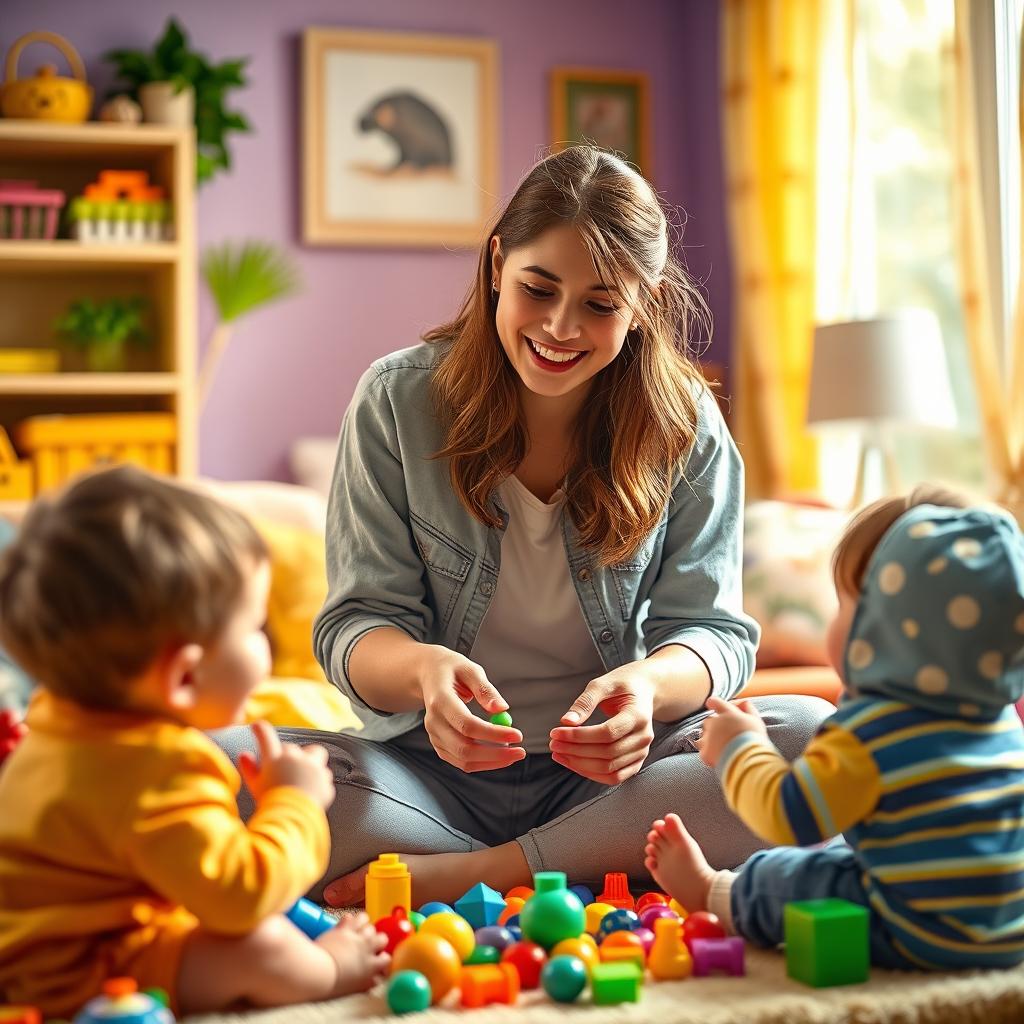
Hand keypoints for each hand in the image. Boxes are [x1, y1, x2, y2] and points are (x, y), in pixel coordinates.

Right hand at [239, 720, 334, 808]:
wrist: (290, 820)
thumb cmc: (269, 802)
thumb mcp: (254, 786)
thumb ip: (249, 769)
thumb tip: (244, 754)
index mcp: (275, 759)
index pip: (266, 737)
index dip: (260, 730)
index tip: (257, 725)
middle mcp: (295, 759)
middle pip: (292, 748)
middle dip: (288, 756)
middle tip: (283, 771)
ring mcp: (313, 768)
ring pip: (316, 753)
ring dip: (311, 760)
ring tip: (305, 774)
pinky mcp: (325, 781)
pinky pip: (324, 777)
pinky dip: (318, 783)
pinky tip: (310, 793)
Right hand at [419, 646, 524, 772]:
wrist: (428, 675)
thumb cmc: (451, 670)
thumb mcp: (470, 669)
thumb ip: (485, 689)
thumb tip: (502, 709)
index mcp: (440, 700)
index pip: (467, 724)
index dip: (493, 734)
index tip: (517, 735)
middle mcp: (433, 722)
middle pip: (464, 748)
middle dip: (495, 754)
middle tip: (520, 751)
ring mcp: (434, 735)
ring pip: (463, 760)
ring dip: (491, 762)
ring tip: (513, 754)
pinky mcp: (438, 744)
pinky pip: (460, 761)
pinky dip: (482, 763)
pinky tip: (498, 754)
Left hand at [549, 668, 655, 784]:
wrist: (643, 691)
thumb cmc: (621, 685)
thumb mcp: (603, 684)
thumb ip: (585, 702)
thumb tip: (566, 722)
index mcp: (638, 715)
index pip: (607, 733)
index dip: (579, 736)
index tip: (555, 732)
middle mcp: (643, 737)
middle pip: (607, 754)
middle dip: (575, 751)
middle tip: (553, 744)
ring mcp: (642, 752)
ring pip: (610, 770)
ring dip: (580, 765)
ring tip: (559, 754)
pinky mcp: (636, 761)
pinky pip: (614, 777)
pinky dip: (592, 774)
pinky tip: (573, 763)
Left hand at [695, 696, 766, 768]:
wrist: (749, 761)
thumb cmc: (754, 740)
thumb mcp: (756, 720)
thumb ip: (748, 708)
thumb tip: (743, 703)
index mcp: (727, 713)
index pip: (714, 701)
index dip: (714, 703)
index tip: (713, 705)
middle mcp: (715, 723)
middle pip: (709, 720)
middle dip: (715, 725)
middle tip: (726, 733)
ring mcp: (708, 737)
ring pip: (703, 734)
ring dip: (709, 737)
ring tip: (721, 745)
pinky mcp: (705, 752)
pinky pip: (702, 749)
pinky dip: (708, 751)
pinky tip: (718, 754)